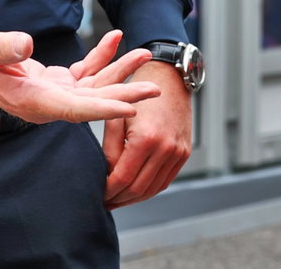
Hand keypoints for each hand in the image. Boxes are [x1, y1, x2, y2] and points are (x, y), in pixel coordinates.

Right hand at [0, 28, 159, 124]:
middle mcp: (48, 102)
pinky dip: (101, 56)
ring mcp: (54, 93)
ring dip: (119, 70)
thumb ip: (2, 47)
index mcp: (33, 101)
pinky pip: (85, 71)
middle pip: (93, 102)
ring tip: (145, 53)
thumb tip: (26, 44)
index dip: (103, 109)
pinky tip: (116, 38)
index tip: (131, 109)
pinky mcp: (56, 82)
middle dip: (124, 95)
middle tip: (154, 89)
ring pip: (94, 86)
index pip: (74, 109)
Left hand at [102, 59, 191, 208]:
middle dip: (119, 198)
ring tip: (117, 199)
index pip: (123, 177)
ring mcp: (177, 152)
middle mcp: (165, 148)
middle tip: (104, 201)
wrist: (169, 78)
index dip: (108, 190)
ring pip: (153, 189)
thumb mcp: (117, 118)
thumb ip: (110, 149)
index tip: (97, 193)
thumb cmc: (137, 93)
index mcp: (146, 138)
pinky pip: (165, 180)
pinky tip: (135, 190)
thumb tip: (106, 175)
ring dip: (134, 198)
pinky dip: (149, 189)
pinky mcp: (184, 153)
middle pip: (138, 188)